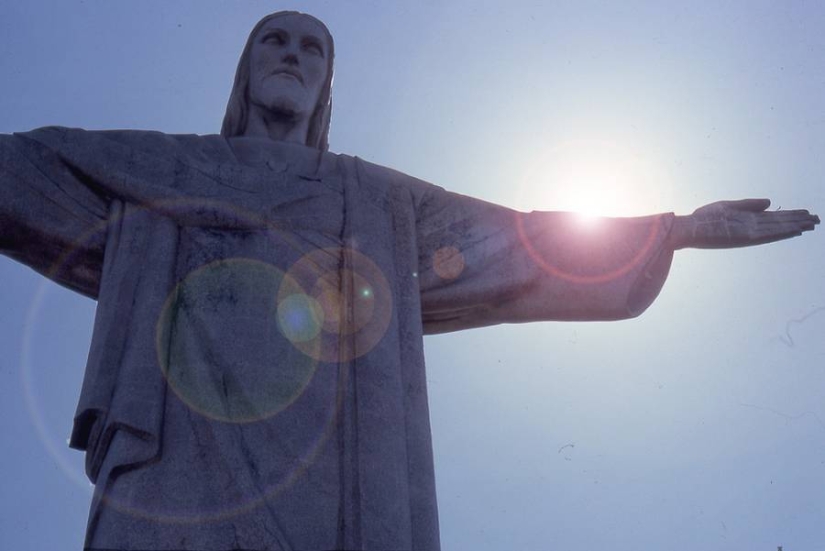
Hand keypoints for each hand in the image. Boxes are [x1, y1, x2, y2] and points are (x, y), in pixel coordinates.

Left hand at [670, 199, 819, 249]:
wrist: (689, 228)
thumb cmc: (704, 219)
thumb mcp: (727, 206)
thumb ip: (749, 204)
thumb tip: (771, 202)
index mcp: (747, 220)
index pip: (774, 218)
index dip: (790, 216)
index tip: (806, 213)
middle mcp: (751, 227)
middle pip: (780, 223)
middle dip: (798, 221)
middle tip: (817, 219)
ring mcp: (749, 232)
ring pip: (777, 228)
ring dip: (795, 226)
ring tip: (812, 224)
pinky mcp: (744, 236)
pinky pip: (767, 234)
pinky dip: (782, 232)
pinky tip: (794, 229)